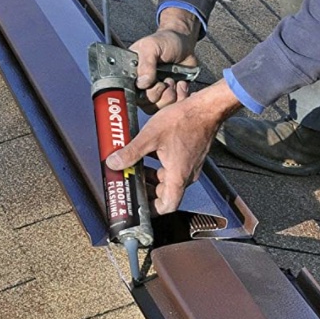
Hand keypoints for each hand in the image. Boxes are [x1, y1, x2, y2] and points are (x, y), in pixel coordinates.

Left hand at [106, 80, 239, 213]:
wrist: (205, 108)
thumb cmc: (184, 121)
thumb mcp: (151, 136)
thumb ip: (131, 152)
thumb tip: (114, 163)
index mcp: (178, 176)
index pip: (167, 206)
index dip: (151, 210)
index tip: (137, 206)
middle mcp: (186, 175)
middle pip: (165, 194)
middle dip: (147, 191)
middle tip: (131, 183)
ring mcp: (190, 166)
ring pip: (169, 181)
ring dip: (152, 178)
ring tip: (137, 168)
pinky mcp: (191, 156)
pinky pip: (174, 169)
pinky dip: (160, 166)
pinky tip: (149, 154)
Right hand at [129, 8, 199, 110]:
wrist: (184, 43)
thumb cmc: (165, 41)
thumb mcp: (152, 46)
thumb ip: (146, 63)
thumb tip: (142, 83)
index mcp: (133, 75)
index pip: (130, 94)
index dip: (143, 93)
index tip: (155, 82)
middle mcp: (143, 87)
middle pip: (146, 104)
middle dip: (160, 93)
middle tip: (167, 79)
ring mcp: (157, 93)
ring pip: (160, 108)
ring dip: (171, 95)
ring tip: (174, 80)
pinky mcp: (171, 96)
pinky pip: (175, 106)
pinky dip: (181, 96)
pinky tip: (182, 84)